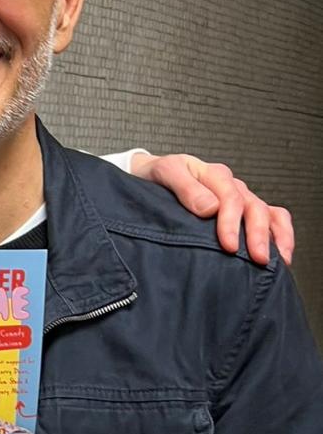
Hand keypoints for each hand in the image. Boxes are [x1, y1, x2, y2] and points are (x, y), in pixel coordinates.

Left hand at [131, 152, 293, 264]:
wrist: (152, 174)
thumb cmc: (159, 176)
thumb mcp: (166, 173)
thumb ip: (186, 188)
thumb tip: (210, 208)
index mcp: (214, 175)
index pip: (230, 198)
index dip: (231, 223)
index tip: (229, 245)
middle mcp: (232, 185)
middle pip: (254, 208)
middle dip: (257, 235)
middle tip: (257, 258)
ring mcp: (241, 197)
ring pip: (268, 213)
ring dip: (275, 237)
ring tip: (278, 260)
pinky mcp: (245, 209)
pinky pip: (273, 216)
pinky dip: (281, 233)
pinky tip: (281, 254)